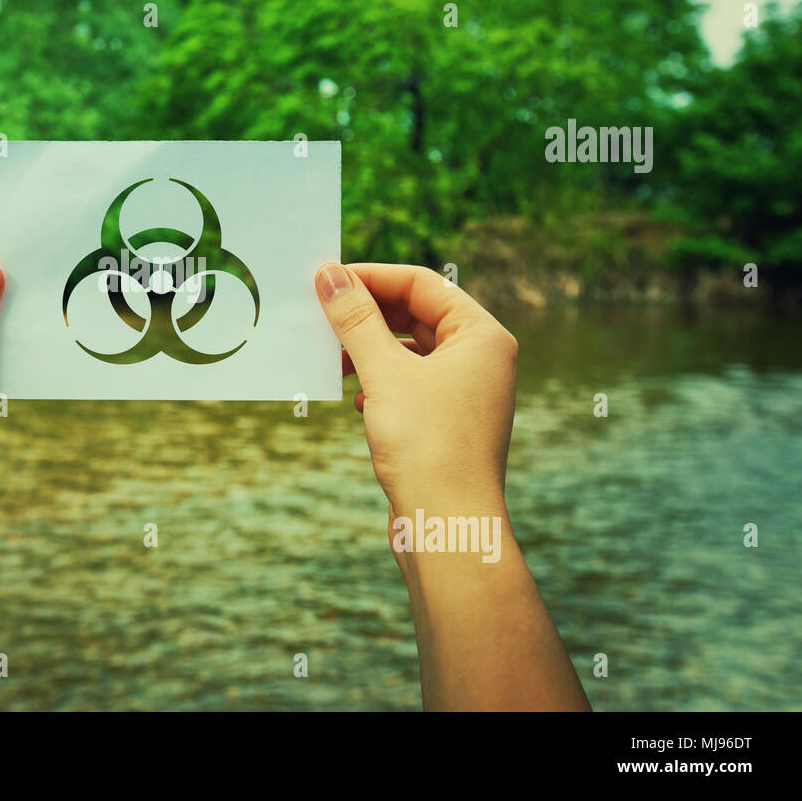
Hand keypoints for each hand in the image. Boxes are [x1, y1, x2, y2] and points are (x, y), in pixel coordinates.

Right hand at [314, 263, 517, 517]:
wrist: (447, 527)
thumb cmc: (428, 447)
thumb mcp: (384, 373)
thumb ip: (355, 319)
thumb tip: (329, 274)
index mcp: (482, 336)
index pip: (422, 284)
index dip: (371, 277)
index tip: (325, 279)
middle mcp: (481, 360)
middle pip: (416, 314)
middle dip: (367, 314)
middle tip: (320, 312)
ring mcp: (465, 393)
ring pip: (409, 351)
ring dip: (368, 349)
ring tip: (332, 356)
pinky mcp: (446, 423)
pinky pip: (407, 384)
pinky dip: (378, 381)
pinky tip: (356, 397)